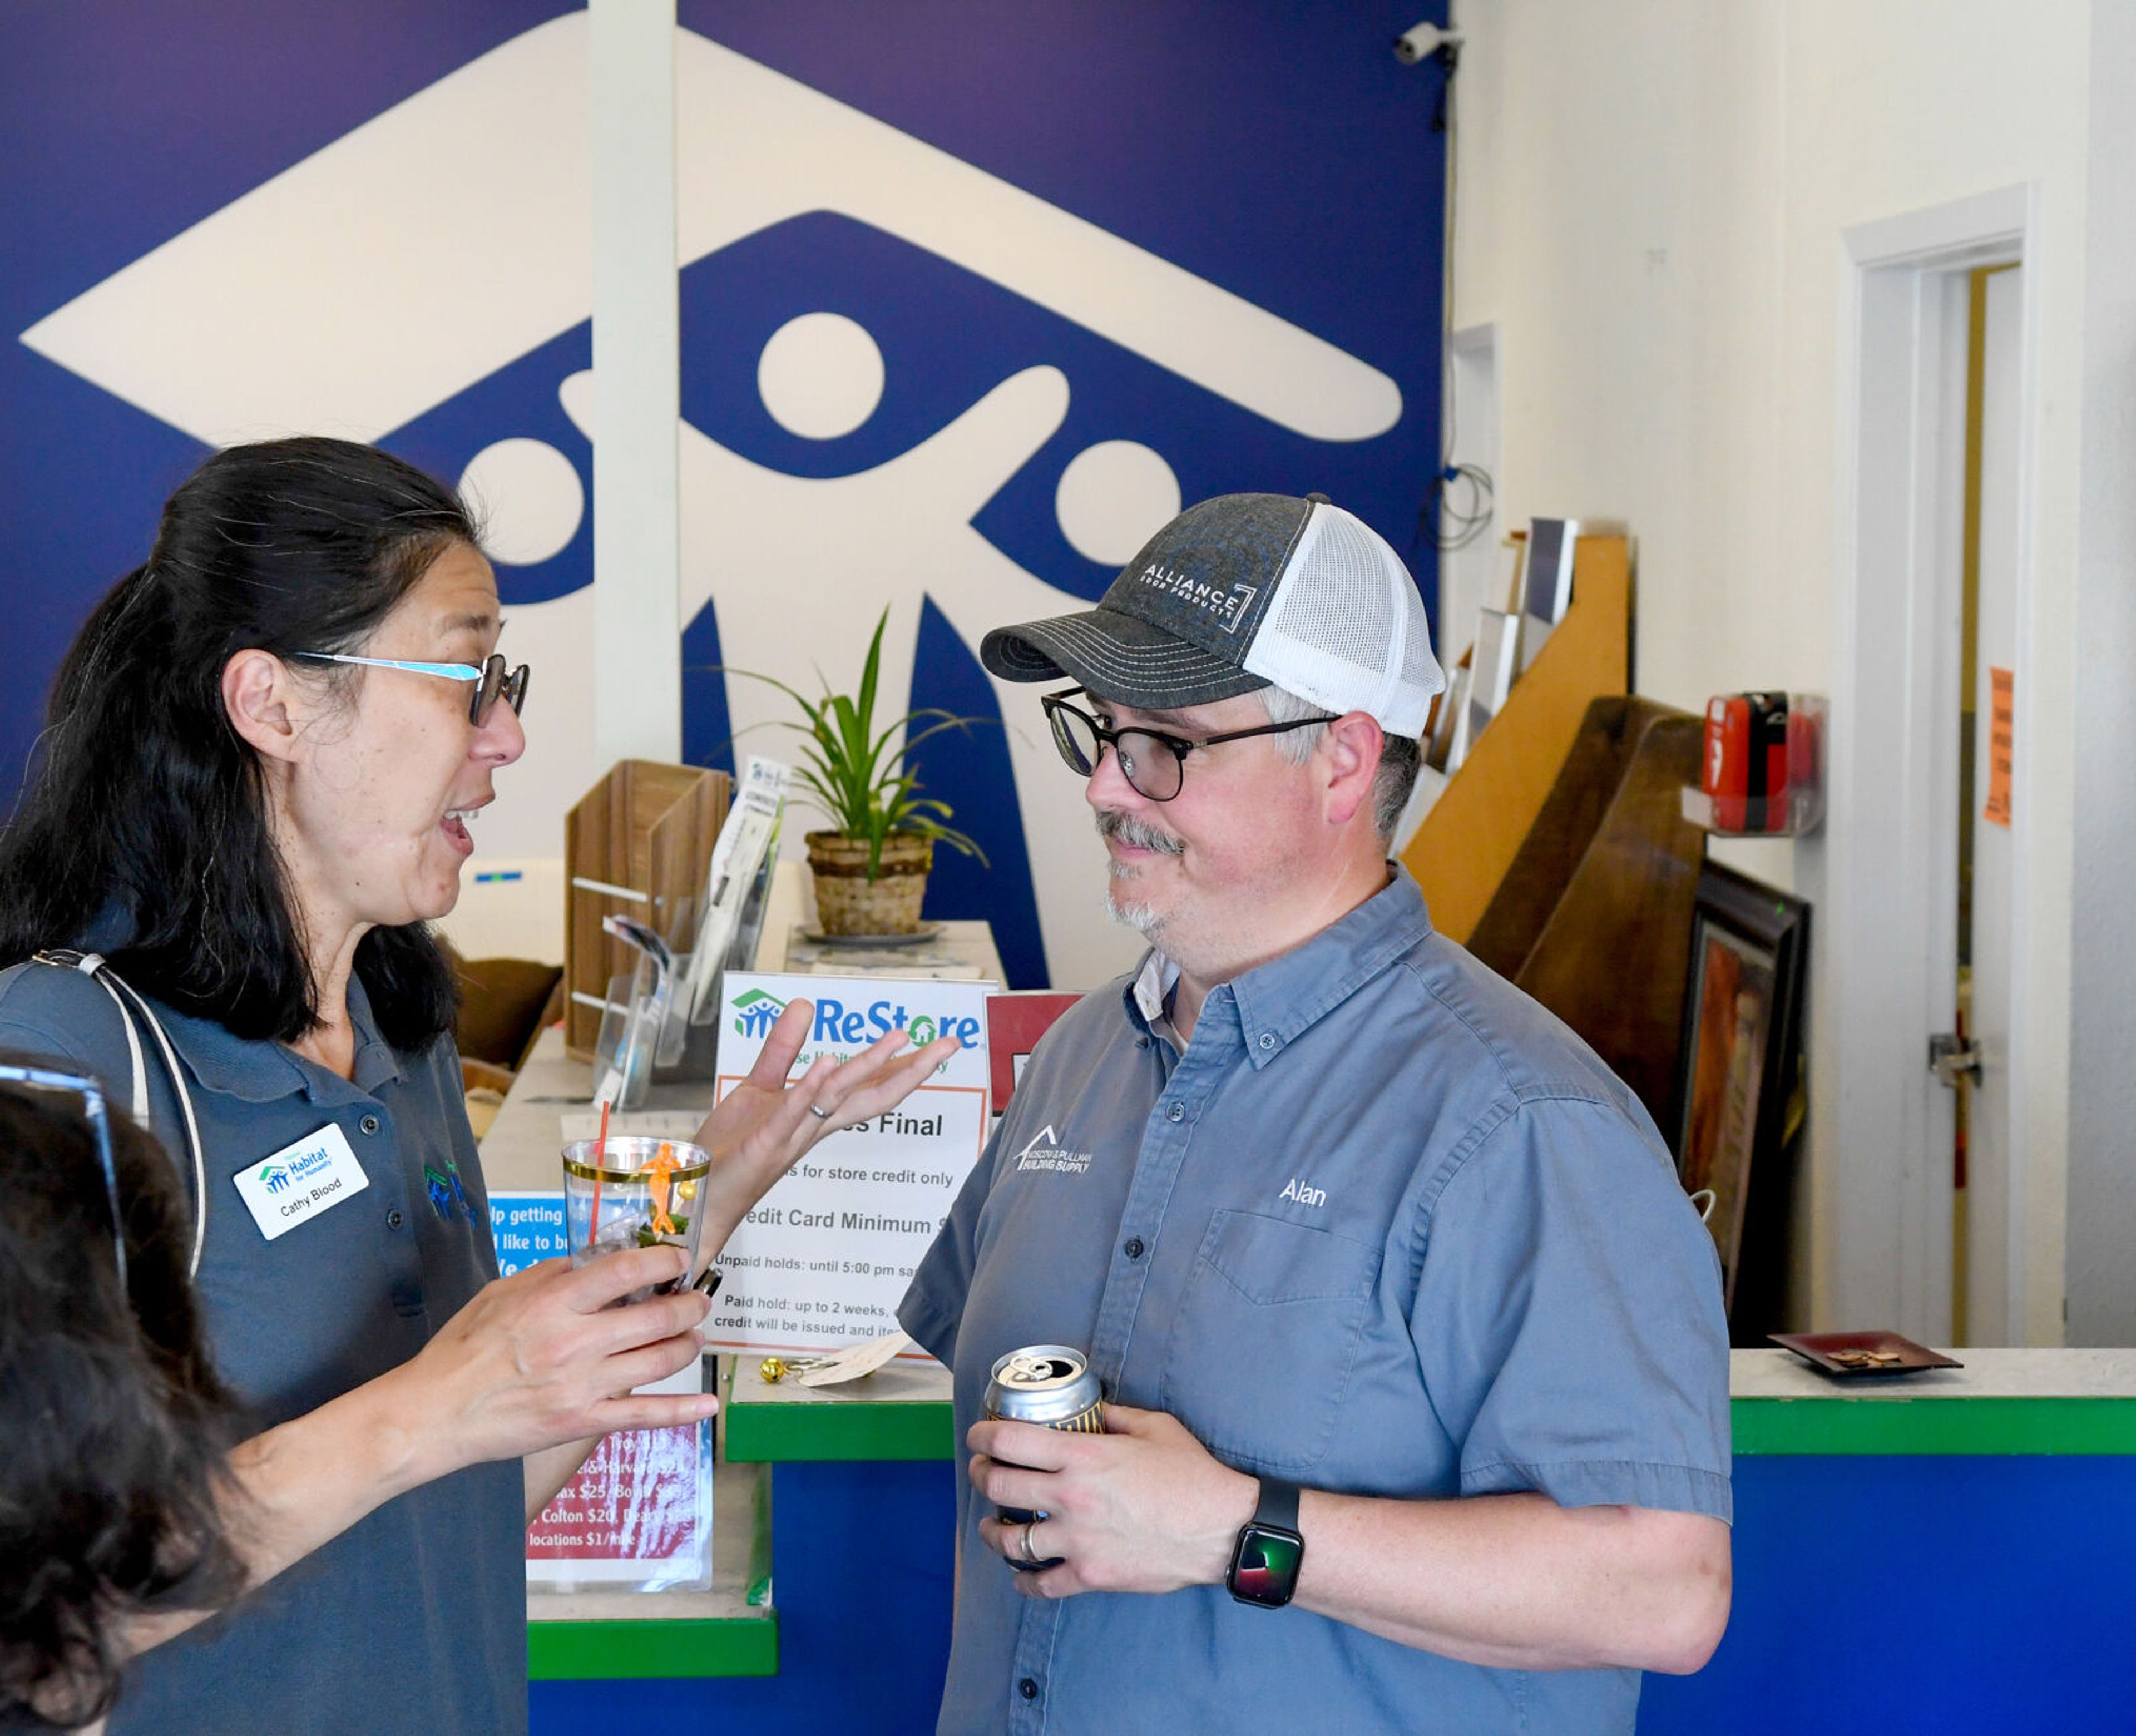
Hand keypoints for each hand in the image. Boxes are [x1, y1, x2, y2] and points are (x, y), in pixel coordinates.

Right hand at [398, 1246, 717, 1478]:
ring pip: (658, 1361)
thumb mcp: (500, 1293)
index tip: (679, 1259)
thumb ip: (550, 1275)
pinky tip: (709, 1404)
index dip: (664, 1261)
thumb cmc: (461, 1350)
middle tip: (698, 1300)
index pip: (627, 1271)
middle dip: (690, 1305)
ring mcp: (583, 1385)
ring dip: (687, 1345)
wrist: (435, 1413)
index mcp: (555, 1303)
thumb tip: (590, 1262)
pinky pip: (644, 1416)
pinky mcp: (582, 1422)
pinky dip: (683, 1411)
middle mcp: (576, 1341)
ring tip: (693, 1336)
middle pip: (657, 1317)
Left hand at [690, 998, 960, 1260]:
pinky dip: (810, 1088)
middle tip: (949, 1045)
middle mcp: (813, 1126)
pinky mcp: (765, 1143)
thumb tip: (806, 1005)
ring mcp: (793, 1135)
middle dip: (912, 1071)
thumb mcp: (758, 1088)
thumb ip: (782, 1048)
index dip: (904, 1065)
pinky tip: (827, 1061)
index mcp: (816, 1113)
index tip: (939, 1044)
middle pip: (872, 1096)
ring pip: (839, 1099)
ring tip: (899, 1039)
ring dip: (869, 1068)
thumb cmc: (731, 1150)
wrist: (698, 1196)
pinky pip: (792, 1113)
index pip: (869, 1087)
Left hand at [967, 1403, 1258, 1598]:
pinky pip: (1041, 1583)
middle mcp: (1070, 1496)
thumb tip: (1091, 1409)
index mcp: (1083, 1456)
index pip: (1009, 1441)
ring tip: (991, 1525)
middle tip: (980, 1471)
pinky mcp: (1089, 1575)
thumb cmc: (1191, 1475)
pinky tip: (1021, 1572)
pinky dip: (1024, 1580)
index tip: (978, 1435)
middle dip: (979, 1474)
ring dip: (992, 1530)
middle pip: (998, 1485)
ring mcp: (1077, 1540)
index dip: (983, 1436)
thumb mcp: (1154, 1427)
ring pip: (1010, 1540)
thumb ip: (1114, 1415)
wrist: (1221, 1530)